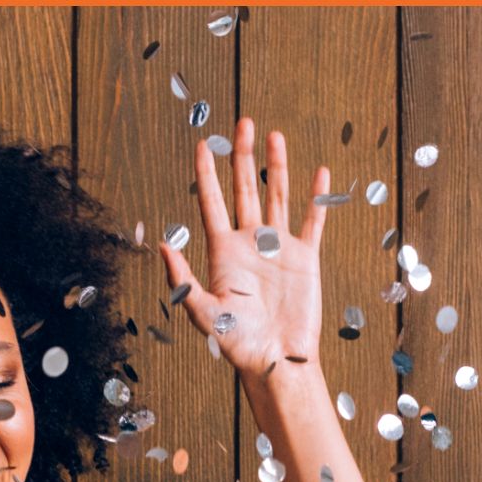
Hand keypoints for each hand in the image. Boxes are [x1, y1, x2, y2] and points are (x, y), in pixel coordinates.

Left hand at [158, 115, 330, 378]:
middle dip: (241, 156)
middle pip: (244, 189)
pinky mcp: (305, 258)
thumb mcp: (203, 311)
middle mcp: (249, 243)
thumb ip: (183, 278)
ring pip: (277, 196)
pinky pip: (311, 222)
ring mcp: (278, 248)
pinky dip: (316, 199)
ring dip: (276, 166)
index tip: (203, 143)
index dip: (206, 173)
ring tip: (273, 135)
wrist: (275, 360)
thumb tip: (163, 244)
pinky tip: (318, 173)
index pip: (211, 202)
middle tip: (242, 121)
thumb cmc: (236, 342)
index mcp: (222, 252)